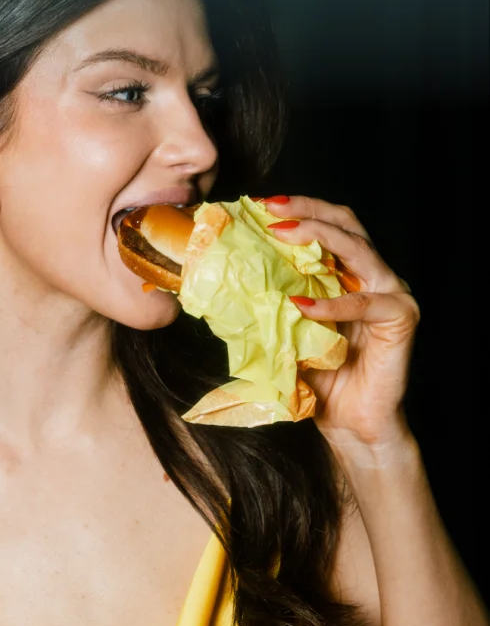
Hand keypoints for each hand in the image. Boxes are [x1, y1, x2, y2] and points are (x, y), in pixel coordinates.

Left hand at [263, 195, 419, 449]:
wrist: (348, 421)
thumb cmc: (318, 373)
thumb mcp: (286, 325)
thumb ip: (270, 296)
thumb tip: (225, 270)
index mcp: (347, 270)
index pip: (327, 222)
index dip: (297, 207)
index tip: (258, 204)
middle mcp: (373, 273)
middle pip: (346, 223)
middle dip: (306, 210)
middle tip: (270, 210)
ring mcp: (390, 292)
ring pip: (359, 248)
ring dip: (318, 236)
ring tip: (282, 236)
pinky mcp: (400, 317)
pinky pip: (365, 302)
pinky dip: (332, 303)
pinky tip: (301, 305)